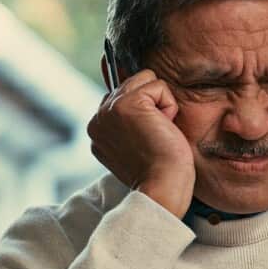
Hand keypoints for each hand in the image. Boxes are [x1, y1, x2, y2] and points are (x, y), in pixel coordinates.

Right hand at [87, 69, 194, 215]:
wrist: (162, 189)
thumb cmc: (160, 174)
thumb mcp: (139, 145)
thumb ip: (131, 122)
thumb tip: (146, 93)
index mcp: (98, 130)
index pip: (122, 98)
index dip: (144, 111)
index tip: (148, 139)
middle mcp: (98, 118)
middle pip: (134, 84)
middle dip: (153, 106)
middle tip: (154, 137)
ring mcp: (109, 109)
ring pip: (145, 80)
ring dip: (161, 104)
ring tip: (158, 132)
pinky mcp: (127, 104)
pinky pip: (158, 86)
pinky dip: (169, 106)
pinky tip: (162, 129)